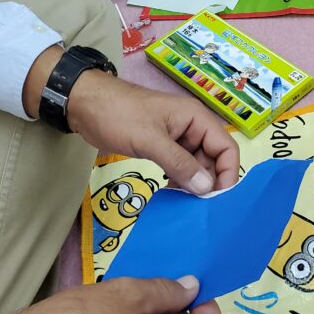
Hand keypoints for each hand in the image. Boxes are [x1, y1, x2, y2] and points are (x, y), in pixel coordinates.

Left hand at [68, 76, 239, 193]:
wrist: (85, 104)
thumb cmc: (120, 115)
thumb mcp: (150, 140)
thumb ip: (179, 163)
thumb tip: (206, 188)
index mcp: (196, 118)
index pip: (226, 147)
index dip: (228, 173)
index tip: (218, 200)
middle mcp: (192, 127)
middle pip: (213, 159)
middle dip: (209, 182)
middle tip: (200, 209)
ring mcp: (176, 138)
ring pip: (196, 165)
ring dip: (193, 184)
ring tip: (186, 206)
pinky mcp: (161, 147)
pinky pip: (179, 166)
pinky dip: (179, 181)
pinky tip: (172, 196)